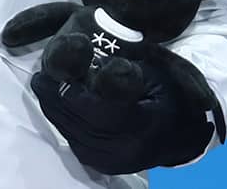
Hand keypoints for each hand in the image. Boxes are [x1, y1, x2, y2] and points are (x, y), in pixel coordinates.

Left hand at [29, 57, 219, 173]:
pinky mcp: (102, 165)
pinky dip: (63, 118)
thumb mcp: (154, 74)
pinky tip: (56, 101)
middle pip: (77, 119)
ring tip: (43, 83)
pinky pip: (73, 139)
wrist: (185, 134)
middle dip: (55, 93)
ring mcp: (112, 161)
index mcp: (143, 124)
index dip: (71, 86)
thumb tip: (84, 61)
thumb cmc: (171, 94)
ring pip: (70, 130)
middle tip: (41, 74)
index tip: (57, 65)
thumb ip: (121, 71)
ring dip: (54, 105)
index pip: (98, 105)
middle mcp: (124, 149)